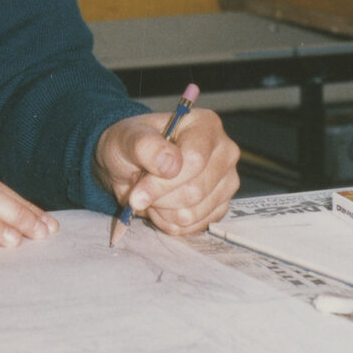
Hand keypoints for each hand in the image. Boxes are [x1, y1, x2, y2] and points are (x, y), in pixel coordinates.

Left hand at [94, 108, 239, 235]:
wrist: (130, 164)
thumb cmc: (131, 145)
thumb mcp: (126, 138)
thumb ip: (144, 146)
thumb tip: (170, 164)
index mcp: (206, 126)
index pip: (194, 161)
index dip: (162, 183)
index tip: (136, 193)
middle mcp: (224, 152)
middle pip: (194, 191)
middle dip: (158, 197)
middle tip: (139, 187)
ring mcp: (226, 181)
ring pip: (192, 213)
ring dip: (161, 210)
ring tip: (151, 193)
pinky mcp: (221, 206)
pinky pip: (193, 226)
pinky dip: (168, 221)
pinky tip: (161, 205)